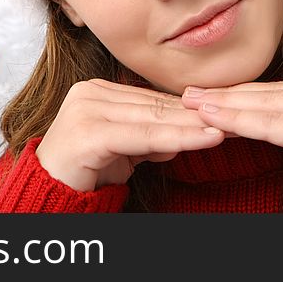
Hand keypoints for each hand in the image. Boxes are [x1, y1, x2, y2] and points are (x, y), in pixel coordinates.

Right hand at [36, 78, 225, 191]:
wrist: (48, 192)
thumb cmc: (85, 171)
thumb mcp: (125, 149)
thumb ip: (150, 134)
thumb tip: (187, 130)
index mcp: (97, 90)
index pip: (152, 99)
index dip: (188, 109)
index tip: (222, 114)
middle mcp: (90, 91)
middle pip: (155, 106)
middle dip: (196, 116)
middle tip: (234, 120)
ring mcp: (86, 108)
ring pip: (153, 119)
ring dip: (193, 126)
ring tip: (227, 129)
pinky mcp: (90, 130)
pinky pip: (144, 135)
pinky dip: (178, 137)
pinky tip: (205, 138)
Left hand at [181, 75, 282, 193]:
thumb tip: (249, 101)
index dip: (247, 90)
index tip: (212, 91)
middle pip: (279, 92)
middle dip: (232, 94)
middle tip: (192, 94)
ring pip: (274, 106)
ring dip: (230, 107)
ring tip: (196, 106)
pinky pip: (278, 126)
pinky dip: (244, 123)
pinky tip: (218, 121)